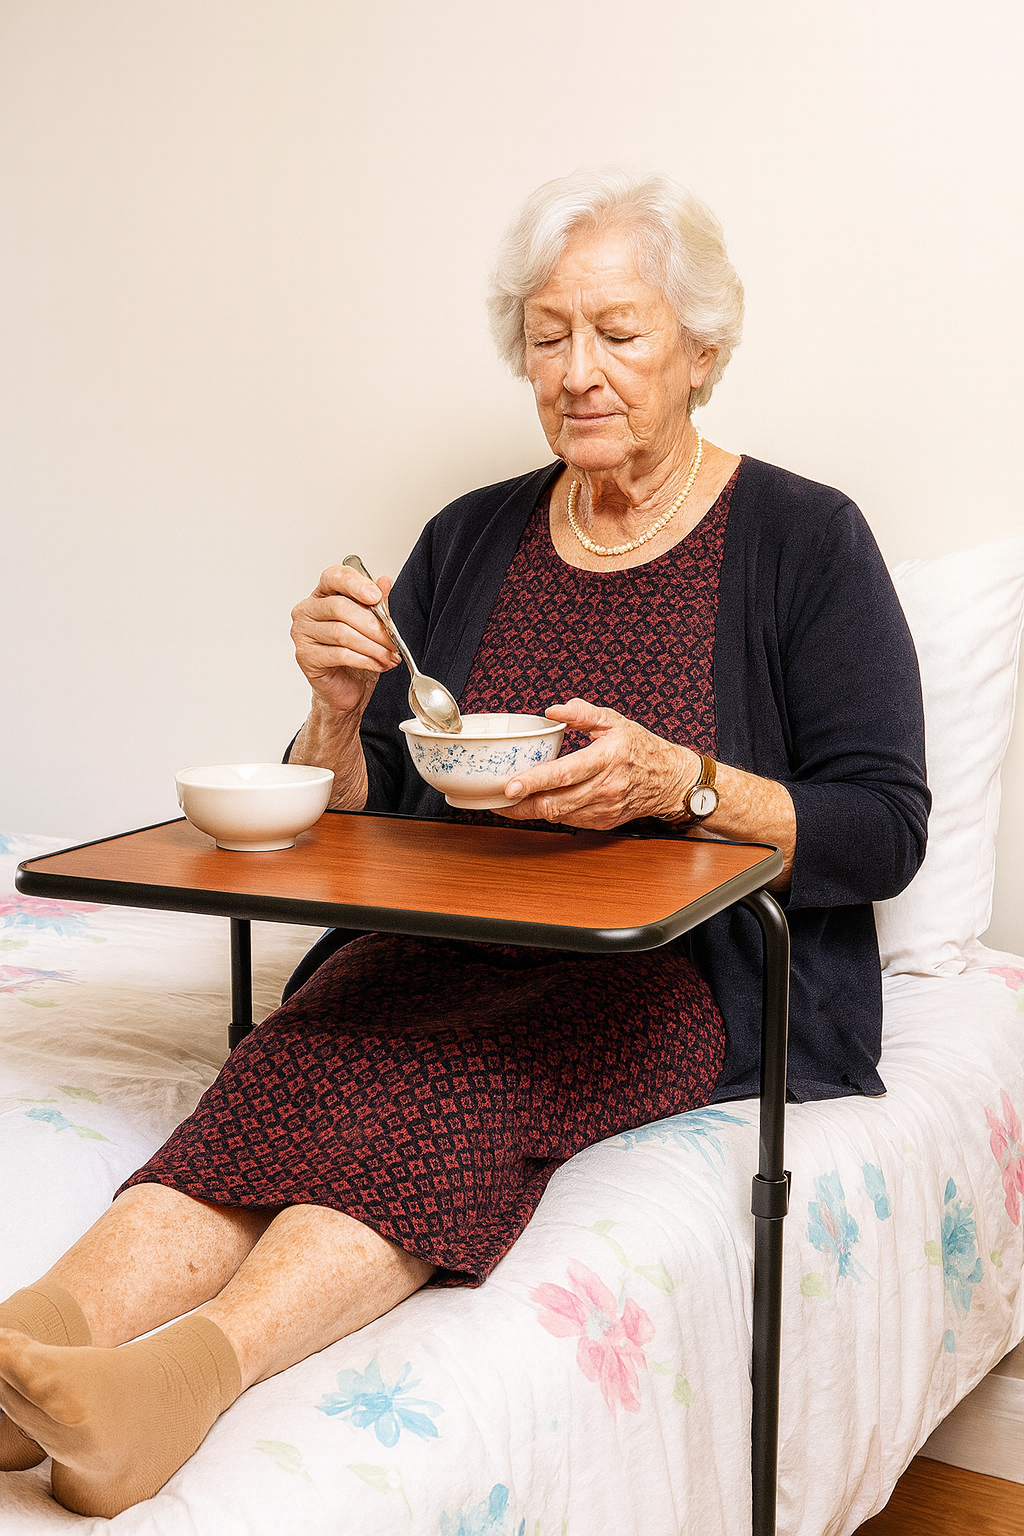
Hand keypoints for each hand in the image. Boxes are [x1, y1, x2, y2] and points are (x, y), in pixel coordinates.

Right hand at [290, 565, 399, 715]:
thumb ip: (377, 604)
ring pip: (342, 633)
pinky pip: (339, 654)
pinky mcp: (305, 656)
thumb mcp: (372, 626)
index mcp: (322, 595)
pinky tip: (377, 664)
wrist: (347, 690)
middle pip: (340, 607)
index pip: (333, 577)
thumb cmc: (356, 656)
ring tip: (389, 655)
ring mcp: (302, 633)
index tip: (375, 596)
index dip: (355, 583)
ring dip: (372, 646)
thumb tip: (384, 581)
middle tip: (393, 638)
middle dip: (373, 625)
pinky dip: (364, 659)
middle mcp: (307, 610)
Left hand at [495, 698, 699, 828]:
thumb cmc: (641, 748)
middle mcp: (606, 787)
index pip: (565, 773)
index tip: (509, 785)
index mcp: (607, 758)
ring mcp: (604, 808)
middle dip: (521, 804)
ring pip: (558, 815)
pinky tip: (538, 802)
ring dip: (531, 810)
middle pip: (555, 803)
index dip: (534, 781)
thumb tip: (552, 710)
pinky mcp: (602, 822)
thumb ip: (581, 713)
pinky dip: (551, 812)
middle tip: (495, 798)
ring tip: (508, 801)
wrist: (671, 781)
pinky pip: (569, 821)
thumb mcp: (614, 721)